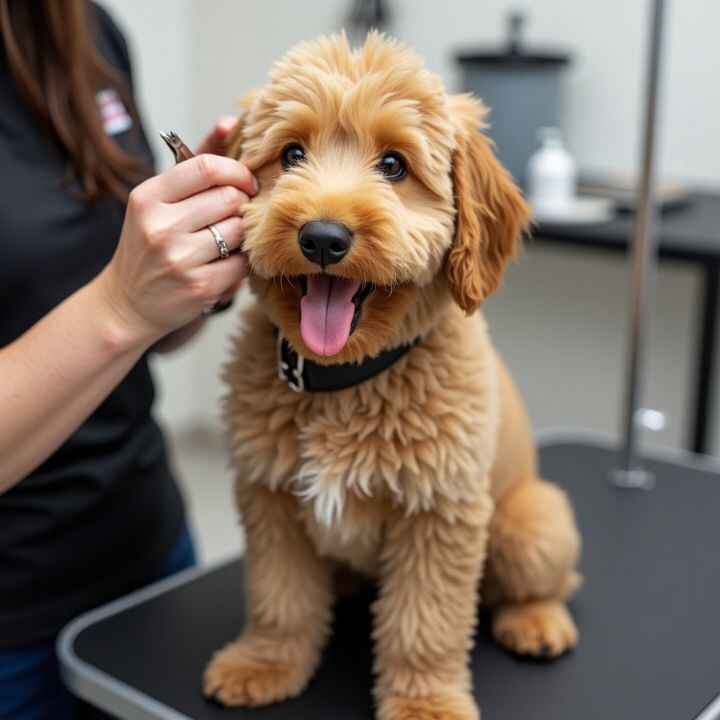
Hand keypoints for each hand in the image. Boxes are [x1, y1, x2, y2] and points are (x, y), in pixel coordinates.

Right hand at [96, 117, 254, 347]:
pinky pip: (242, 264)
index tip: (244, 183)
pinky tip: (225, 263)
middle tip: (236, 214)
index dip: (236, 171)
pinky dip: (241, 263)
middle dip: (240, 205)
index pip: (206, 167)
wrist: (127, 303)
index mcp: (148, 197)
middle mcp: (160, 226)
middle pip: (230, 199)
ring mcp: (179, 259)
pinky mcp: (199, 287)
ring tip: (226, 240)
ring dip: (242, 235)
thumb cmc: (149, 244)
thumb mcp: (159, 200)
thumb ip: (195, 163)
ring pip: (239, 230)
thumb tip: (230, 122)